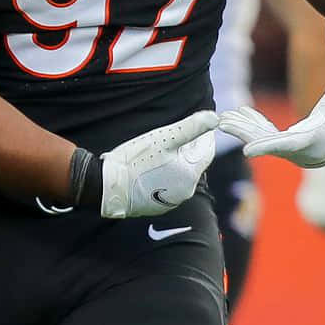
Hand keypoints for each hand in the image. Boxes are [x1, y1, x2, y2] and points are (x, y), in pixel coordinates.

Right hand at [100, 111, 217, 217]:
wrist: (110, 187)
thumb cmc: (136, 161)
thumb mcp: (164, 138)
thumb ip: (191, 128)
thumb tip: (214, 117)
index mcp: (191, 173)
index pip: (207, 151)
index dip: (204, 136)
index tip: (198, 125)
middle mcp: (186, 190)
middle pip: (193, 163)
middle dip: (187, 150)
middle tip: (174, 136)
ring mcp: (172, 201)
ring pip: (180, 176)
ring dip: (175, 163)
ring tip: (160, 152)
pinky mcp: (158, 207)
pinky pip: (167, 187)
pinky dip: (164, 176)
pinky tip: (150, 169)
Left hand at [221, 66, 324, 166]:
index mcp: (318, 139)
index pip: (290, 145)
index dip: (268, 147)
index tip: (246, 151)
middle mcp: (307, 151)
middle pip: (270, 142)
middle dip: (245, 132)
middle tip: (222, 121)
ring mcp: (300, 151)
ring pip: (267, 140)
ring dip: (246, 128)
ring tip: (225, 117)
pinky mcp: (295, 146)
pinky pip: (271, 137)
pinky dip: (256, 125)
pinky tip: (243, 113)